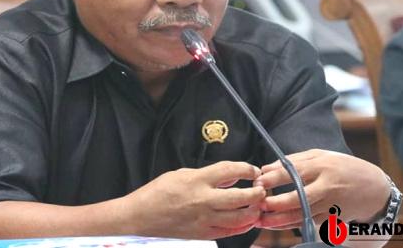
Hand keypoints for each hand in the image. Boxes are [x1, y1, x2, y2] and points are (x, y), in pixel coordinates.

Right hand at [124, 161, 265, 239]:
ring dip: (253, 210)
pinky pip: (230, 232)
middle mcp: (203, 200)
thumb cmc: (157, 194)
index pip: (230, 171)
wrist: (141, 217)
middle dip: (256, 192)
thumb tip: (228, 178)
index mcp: (197, 180)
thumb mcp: (181, 174)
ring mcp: (204, 219)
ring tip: (257, 205)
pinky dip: (242, 226)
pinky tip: (247, 220)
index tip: (252, 171)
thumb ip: (206, 175)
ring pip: (239, 217)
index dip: (246, 169)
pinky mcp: (203, 233)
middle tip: (261, 189)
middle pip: (241, 197)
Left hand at [254, 149, 389, 229]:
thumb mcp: (322, 156)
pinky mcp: (332, 218)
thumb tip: (267, 168)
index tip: (258, 182)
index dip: (274, 178)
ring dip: (279, 220)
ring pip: (301, 215)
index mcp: (322, 166)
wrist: (375, 188)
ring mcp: (330, 204)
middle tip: (258, 204)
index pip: (293, 172)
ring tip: (261, 221)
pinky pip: (308, 222)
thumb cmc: (344, 167)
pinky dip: (291, 225)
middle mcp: (326, 186)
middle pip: (297, 198)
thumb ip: (294, 160)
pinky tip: (276, 225)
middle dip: (275, 203)